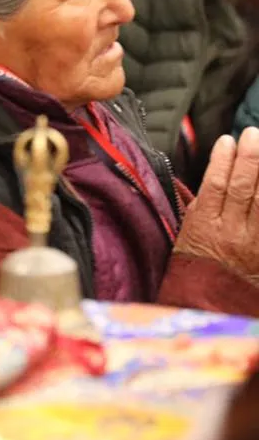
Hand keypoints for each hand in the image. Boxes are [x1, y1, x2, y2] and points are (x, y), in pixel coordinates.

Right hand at [177, 128, 258, 280]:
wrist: (212, 304)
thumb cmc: (196, 268)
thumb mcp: (187, 236)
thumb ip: (200, 208)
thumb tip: (212, 178)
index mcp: (203, 228)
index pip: (214, 187)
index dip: (221, 162)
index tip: (227, 141)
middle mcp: (230, 234)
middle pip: (242, 190)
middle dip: (249, 160)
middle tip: (253, 135)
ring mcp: (253, 243)